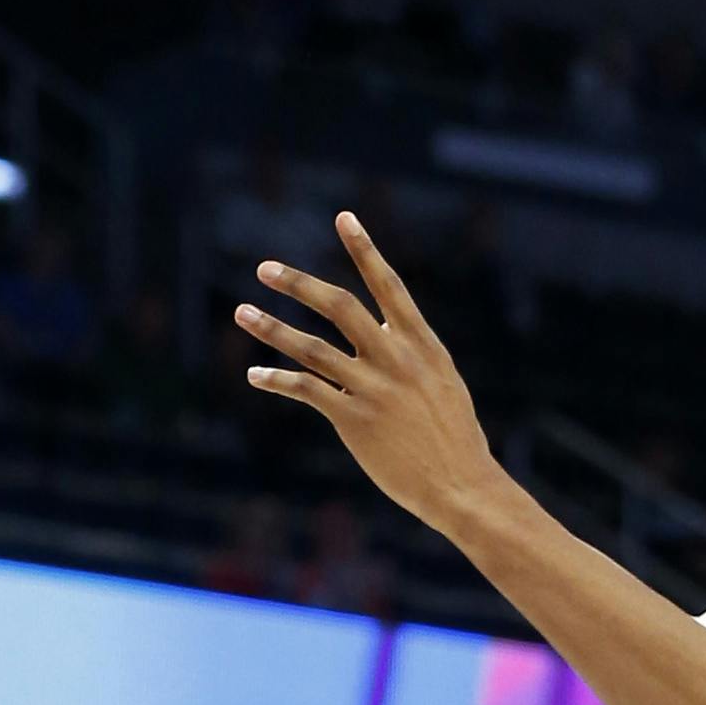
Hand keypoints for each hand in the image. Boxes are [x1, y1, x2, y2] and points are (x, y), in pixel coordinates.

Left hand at [236, 217, 498, 539]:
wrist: (462, 486)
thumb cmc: (455, 440)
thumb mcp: (443, 384)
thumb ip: (412, 355)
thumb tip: (387, 335)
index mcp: (422, 344)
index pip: (389, 285)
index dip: (365, 250)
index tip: (344, 218)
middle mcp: (395, 358)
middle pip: (340, 306)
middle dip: (299, 284)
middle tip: (265, 268)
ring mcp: (373, 388)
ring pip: (312, 346)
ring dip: (272, 327)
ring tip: (242, 311)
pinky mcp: (355, 420)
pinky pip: (306, 390)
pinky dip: (277, 380)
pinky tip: (255, 374)